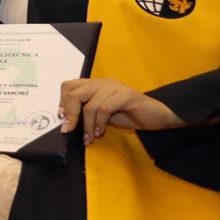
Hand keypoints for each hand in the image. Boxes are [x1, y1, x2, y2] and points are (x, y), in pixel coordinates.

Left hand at [59, 78, 184, 144]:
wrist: (157, 116)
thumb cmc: (128, 114)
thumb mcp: (101, 114)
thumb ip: (86, 113)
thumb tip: (67, 123)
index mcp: (94, 84)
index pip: (69, 86)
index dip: (62, 102)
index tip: (62, 119)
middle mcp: (102, 82)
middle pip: (74, 93)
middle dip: (70, 115)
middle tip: (70, 130)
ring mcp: (115, 87)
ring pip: (89, 105)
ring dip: (87, 125)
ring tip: (91, 137)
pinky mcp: (126, 95)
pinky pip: (104, 109)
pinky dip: (99, 123)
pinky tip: (101, 132)